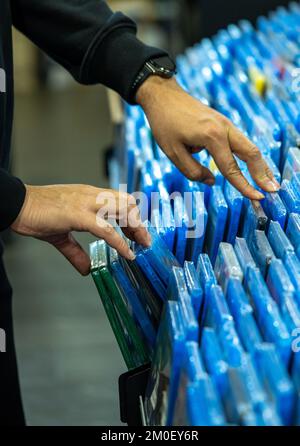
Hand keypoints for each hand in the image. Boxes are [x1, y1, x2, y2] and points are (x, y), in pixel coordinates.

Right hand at [11, 185, 150, 274]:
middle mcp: (92, 195)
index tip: (136, 232)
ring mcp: (86, 203)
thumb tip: (86, 269)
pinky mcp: (78, 215)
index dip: (132, 216)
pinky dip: (120, 242)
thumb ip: (75, 252)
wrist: (17, 204)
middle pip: (128, 202)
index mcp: (90, 195)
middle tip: (143, 241)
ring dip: (136, 228)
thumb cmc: (37, 214)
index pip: (120, 200)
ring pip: (123, 209)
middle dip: (139, 222)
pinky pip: (106, 230)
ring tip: (141, 245)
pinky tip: (127, 253)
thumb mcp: (61, 235)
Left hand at [137, 77, 279, 199]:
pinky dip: (250, 156)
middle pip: (251, 153)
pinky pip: (242, 142)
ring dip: (260, 165)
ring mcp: (226, 124)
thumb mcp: (173, 152)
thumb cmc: (165, 123)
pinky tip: (255, 167)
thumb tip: (212, 182)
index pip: (231, 168)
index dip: (244, 186)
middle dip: (263, 174)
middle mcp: (224, 128)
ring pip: (250, 146)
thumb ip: (193, 171)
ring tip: (269, 181)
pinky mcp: (223, 124)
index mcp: (212, 136)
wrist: (164, 95)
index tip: (257, 198)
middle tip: (272, 190)